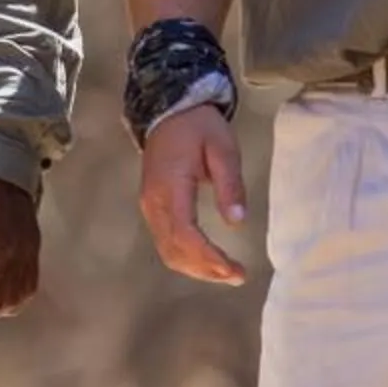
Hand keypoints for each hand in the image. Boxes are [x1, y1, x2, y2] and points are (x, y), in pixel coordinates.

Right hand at [136, 106, 249, 286]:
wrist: (169, 110)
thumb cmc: (199, 127)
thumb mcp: (223, 148)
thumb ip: (230, 184)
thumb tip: (237, 221)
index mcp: (170, 187)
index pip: (186, 234)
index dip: (209, 257)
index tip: (234, 270)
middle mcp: (154, 202)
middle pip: (175, 249)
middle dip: (206, 270)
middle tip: (238, 276)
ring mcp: (149, 206)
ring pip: (168, 250)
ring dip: (196, 268)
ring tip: (227, 273)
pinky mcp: (152, 206)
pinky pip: (165, 241)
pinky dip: (186, 257)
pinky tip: (208, 260)